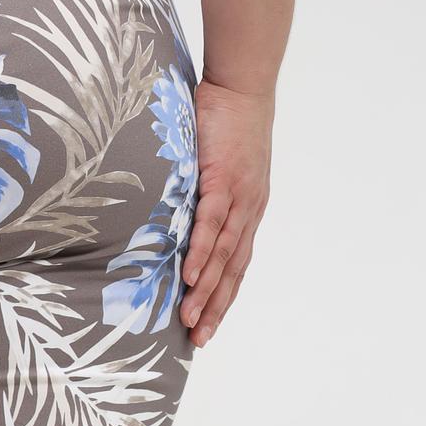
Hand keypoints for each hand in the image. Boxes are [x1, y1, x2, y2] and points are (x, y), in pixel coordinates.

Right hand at [181, 80, 273, 347]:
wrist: (241, 84)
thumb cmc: (223, 122)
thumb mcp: (213, 167)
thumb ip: (201, 196)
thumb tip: (176, 218)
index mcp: (248, 210)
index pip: (237, 264)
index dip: (224, 297)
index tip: (208, 326)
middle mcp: (249, 210)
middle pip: (234, 270)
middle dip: (216, 307)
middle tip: (200, 340)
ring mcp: (239, 197)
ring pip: (224, 254)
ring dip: (206, 290)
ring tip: (190, 319)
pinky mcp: (223, 179)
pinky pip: (212, 224)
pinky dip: (202, 252)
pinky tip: (191, 277)